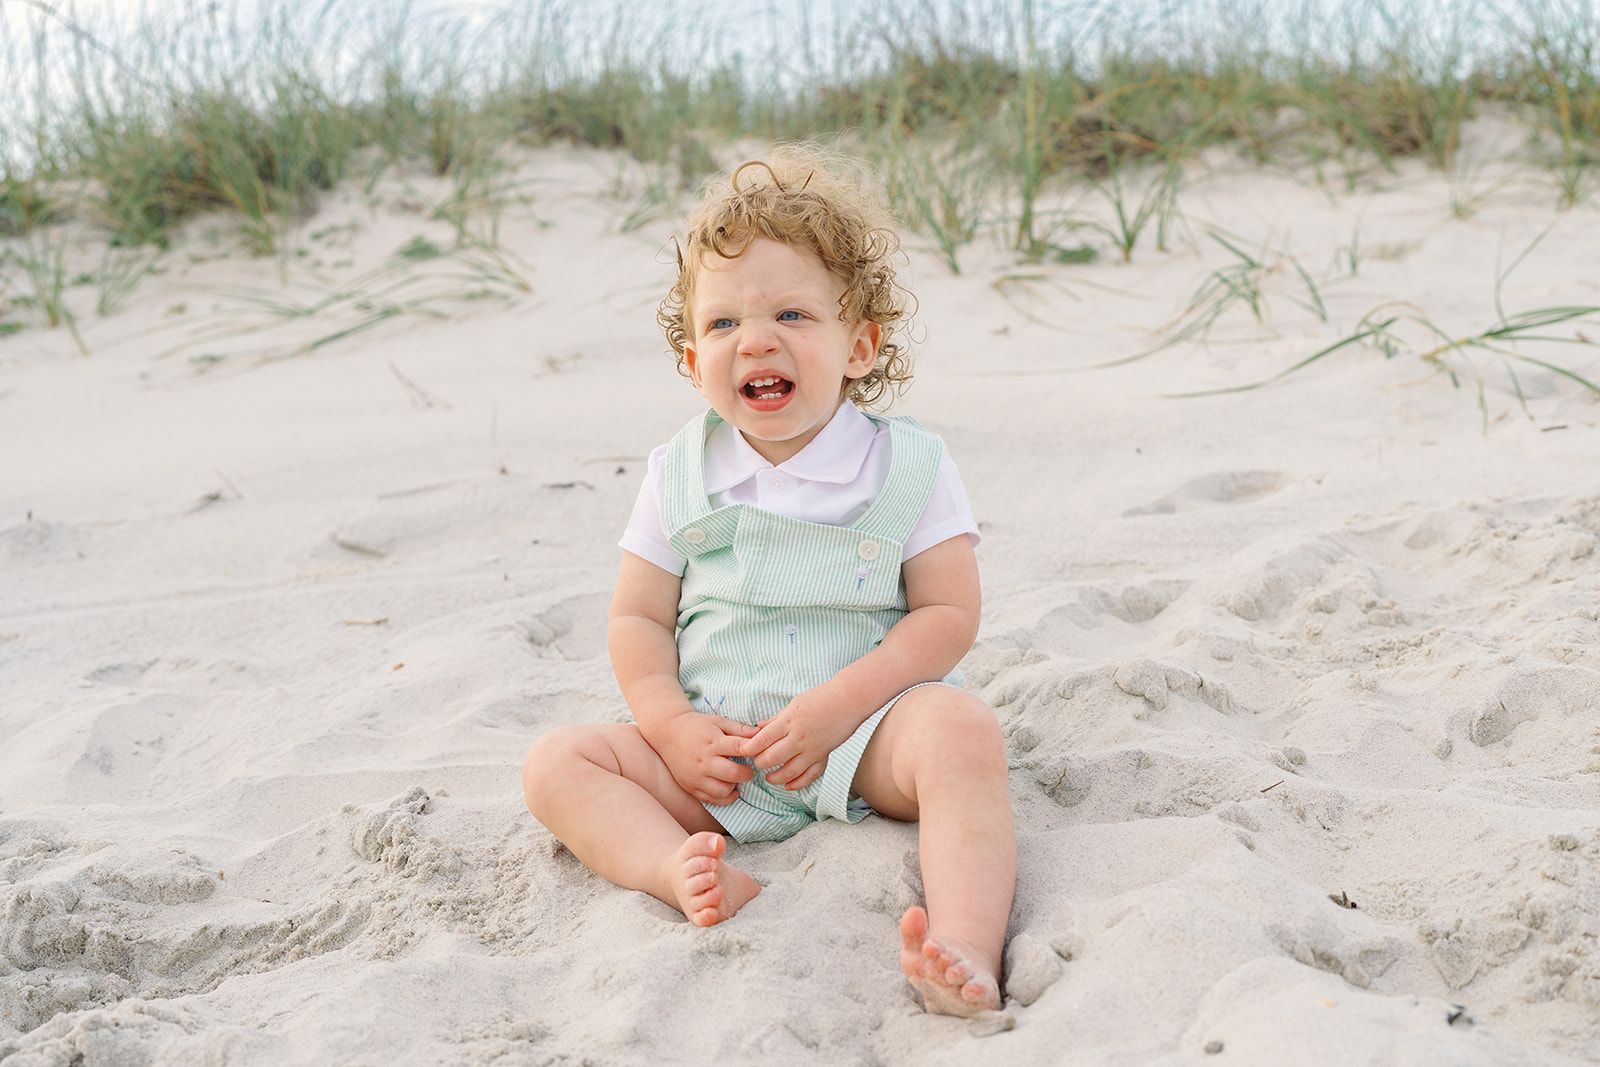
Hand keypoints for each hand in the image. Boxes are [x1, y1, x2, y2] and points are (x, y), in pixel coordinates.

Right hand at [655, 712, 757, 805]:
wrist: (667, 733)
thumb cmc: (696, 726)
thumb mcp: (718, 721)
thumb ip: (740, 729)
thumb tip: (762, 734)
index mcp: (713, 742)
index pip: (740, 748)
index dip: (754, 751)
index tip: (757, 752)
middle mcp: (704, 761)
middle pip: (734, 774)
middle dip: (747, 773)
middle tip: (748, 769)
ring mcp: (696, 777)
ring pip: (723, 791)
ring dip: (734, 786)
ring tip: (734, 777)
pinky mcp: (690, 787)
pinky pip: (711, 800)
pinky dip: (724, 797)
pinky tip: (728, 788)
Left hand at [740, 686, 860, 791]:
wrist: (849, 700)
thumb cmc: (820, 697)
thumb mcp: (793, 704)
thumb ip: (776, 719)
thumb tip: (758, 728)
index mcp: (789, 721)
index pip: (763, 739)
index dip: (750, 748)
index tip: (743, 751)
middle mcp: (799, 737)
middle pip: (772, 758)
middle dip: (760, 763)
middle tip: (757, 761)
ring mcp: (812, 749)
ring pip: (789, 771)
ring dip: (775, 777)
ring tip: (769, 777)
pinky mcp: (824, 755)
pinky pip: (810, 775)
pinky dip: (798, 783)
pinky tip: (788, 786)